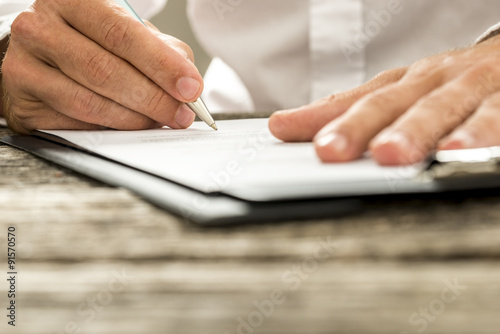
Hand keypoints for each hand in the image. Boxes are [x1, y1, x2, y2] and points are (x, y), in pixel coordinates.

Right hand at [2, 0, 202, 133]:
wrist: (39, 54)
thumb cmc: (89, 40)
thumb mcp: (126, 32)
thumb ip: (160, 51)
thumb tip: (188, 84)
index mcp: (72, 1)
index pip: (122, 33)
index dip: (161, 65)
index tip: (190, 88)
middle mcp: (40, 27)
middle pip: (105, 70)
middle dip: (153, 99)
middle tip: (180, 115)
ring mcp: (24, 65)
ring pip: (89, 102)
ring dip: (134, 119)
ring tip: (158, 122)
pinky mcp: (22, 101)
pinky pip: (75, 124)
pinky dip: (109, 129)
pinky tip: (127, 126)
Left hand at [269, 35, 499, 164]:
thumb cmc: (456, 82)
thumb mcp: (404, 93)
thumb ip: (350, 110)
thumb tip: (283, 125)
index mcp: (406, 83)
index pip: (356, 99)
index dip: (321, 115)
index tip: (282, 129)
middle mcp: (432, 82)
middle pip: (390, 104)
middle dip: (359, 127)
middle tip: (330, 150)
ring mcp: (470, 88)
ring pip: (438, 109)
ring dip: (412, 130)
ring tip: (389, 154)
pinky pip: (495, 117)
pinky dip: (478, 133)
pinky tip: (458, 151)